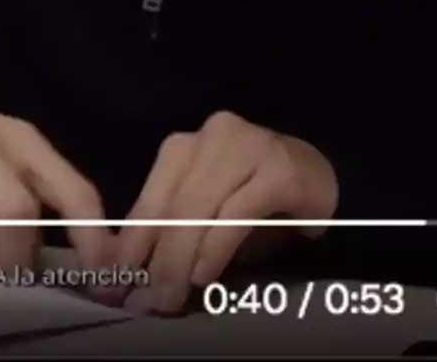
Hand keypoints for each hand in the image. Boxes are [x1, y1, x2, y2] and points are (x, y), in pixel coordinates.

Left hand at [117, 111, 337, 313]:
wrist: (325, 177)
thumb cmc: (261, 200)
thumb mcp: (211, 212)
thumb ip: (175, 235)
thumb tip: (134, 277)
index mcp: (184, 147)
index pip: (149, 201)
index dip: (129, 245)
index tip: (111, 283)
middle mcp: (212, 137)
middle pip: (171, 206)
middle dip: (153, 259)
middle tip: (146, 301)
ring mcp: (246, 146)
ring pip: (198, 209)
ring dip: (180, 259)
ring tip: (170, 296)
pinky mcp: (278, 168)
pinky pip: (236, 213)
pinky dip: (216, 247)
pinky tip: (205, 274)